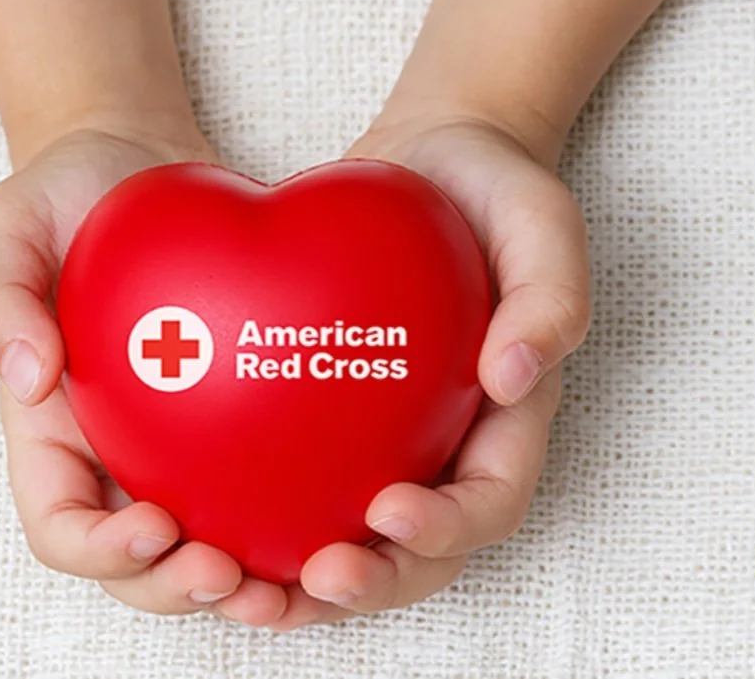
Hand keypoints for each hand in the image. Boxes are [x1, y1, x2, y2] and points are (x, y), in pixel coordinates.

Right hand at [0, 124, 286, 622]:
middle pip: (141, 563)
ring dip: (245, 577)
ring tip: (293, 575)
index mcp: (53, 430)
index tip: (154, 527)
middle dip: (179, 586)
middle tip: (232, 572)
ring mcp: (180, 439)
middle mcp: (117, 451)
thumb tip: (29, 376)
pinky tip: (346, 507)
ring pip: (210, 538)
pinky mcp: (239, 414)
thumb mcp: (6, 227)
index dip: (101, 552)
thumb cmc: (63, 197)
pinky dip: (293, 512)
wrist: (142, 169)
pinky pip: (264, 476)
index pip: (62, 525)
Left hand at [261, 115, 590, 629]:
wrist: (429, 163)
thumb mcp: (541, 222)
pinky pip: (299, 480)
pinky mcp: (333, 418)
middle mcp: (448, 443)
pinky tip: (205, 522)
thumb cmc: (494, 189)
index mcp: (506, 419)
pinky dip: (262, 516)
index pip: (488, 501)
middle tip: (316, 577)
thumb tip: (512, 380)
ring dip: (306, 582)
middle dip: (372, 579)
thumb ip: (549, 296)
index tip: (389, 512)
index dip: (446, 529)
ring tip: (249, 592)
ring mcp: (390, 437)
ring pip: (352, 534)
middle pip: (417, 548)